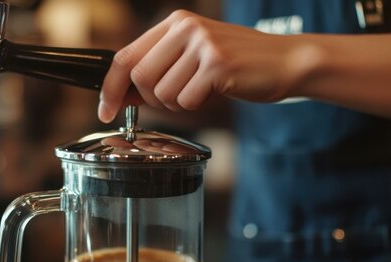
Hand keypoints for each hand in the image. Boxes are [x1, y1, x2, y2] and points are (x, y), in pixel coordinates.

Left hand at [98, 10, 319, 121]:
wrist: (285, 61)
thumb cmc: (237, 64)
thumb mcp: (192, 57)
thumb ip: (157, 69)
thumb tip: (118, 94)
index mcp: (174, 22)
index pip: (124, 56)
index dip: (110, 87)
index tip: (105, 109)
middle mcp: (185, 27)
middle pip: (139, 78)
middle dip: (153, 100)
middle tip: (178, 98)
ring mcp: (201, 44)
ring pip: (162, 93)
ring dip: (177, 104)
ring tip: (201, 91)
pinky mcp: (217, 64)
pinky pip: (186, 101)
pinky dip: (197, 106)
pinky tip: (215, 92)